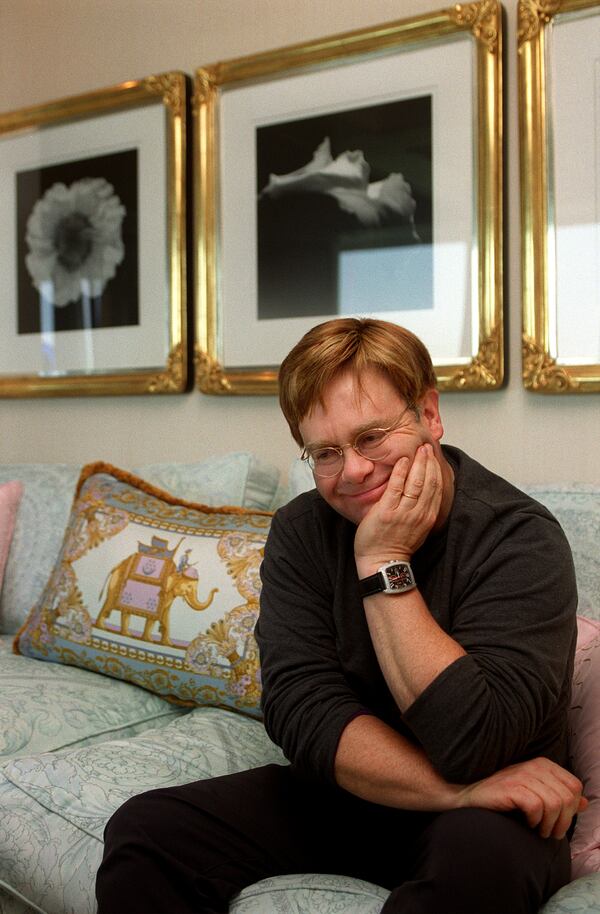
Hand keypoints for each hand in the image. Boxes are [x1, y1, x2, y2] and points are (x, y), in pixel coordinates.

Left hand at [354, 444, 442, 572]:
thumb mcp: (418, 528)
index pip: (436, 488)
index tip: (434, 456)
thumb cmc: (397, 546)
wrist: (382, 563)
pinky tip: (402, 461)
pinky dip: (401, 472)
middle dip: (429, 462)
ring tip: (419, 449)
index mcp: (427, 517)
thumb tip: (424, 494)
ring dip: (419, 463)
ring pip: (416, 483)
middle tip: (427, 446)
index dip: (436, 470)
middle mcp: (419, 514)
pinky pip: (396, 488)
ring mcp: (403, 513)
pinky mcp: (386, 512)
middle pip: (429, 482)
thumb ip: (422, 511)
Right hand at [457, 757, 587, 838]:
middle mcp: (534, 765)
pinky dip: (534, 821)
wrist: (470, 797)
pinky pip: (536, 807)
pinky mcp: (511, 787)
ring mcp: (522, 775)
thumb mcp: (536, 794)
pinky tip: (526, 823)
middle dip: (562, 821)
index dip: (572, 809)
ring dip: (549, 824)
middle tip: (549, 832)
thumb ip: (560, 797)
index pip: (575, 786)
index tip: (558, 822)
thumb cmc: (503, 798)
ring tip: (538, 830)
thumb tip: (584, 802)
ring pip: (554, 804)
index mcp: (543, 764)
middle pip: (567, 797)